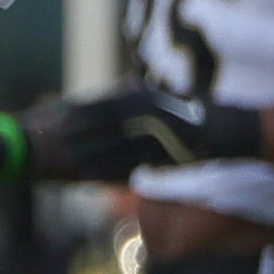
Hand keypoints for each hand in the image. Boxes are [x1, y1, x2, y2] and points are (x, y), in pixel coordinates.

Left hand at [0, 86, 264, 185]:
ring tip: (63, 161)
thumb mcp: (157, 102)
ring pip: (108, 147)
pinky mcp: (159, 155)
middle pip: (96, 126)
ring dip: (84, 154)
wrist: (224, 130)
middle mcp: (142, 113)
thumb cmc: (189, 115)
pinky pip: (127, 164)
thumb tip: (106, 101)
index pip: (97, 104)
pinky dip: (106, 170)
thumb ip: (132, 100)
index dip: (73, 113)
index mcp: (138, 97)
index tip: (52, 118)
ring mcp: (150, 134)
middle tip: (49, 143)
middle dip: (72, 135)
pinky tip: (89, 176)